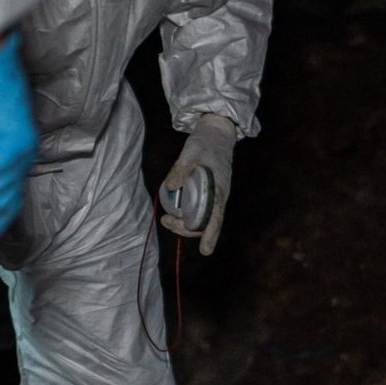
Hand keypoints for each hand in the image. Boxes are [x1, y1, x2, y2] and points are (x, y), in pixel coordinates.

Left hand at [160, 114, 236, 255]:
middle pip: (204, 224)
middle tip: (166, 221)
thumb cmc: (206, 141)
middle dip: (185, 229)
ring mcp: (213, 197)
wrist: (217, 133)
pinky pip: (197, 211)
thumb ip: (181, 169)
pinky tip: (172, 211)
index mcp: (219, 190)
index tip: (205, 251)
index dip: (211, 235)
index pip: (216, 218)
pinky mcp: (207, 194)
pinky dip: (185, 215)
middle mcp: (218, 198)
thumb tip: (169, 187)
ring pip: (200, 220)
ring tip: (166, 219)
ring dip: (183, 224)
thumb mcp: (191, 151)